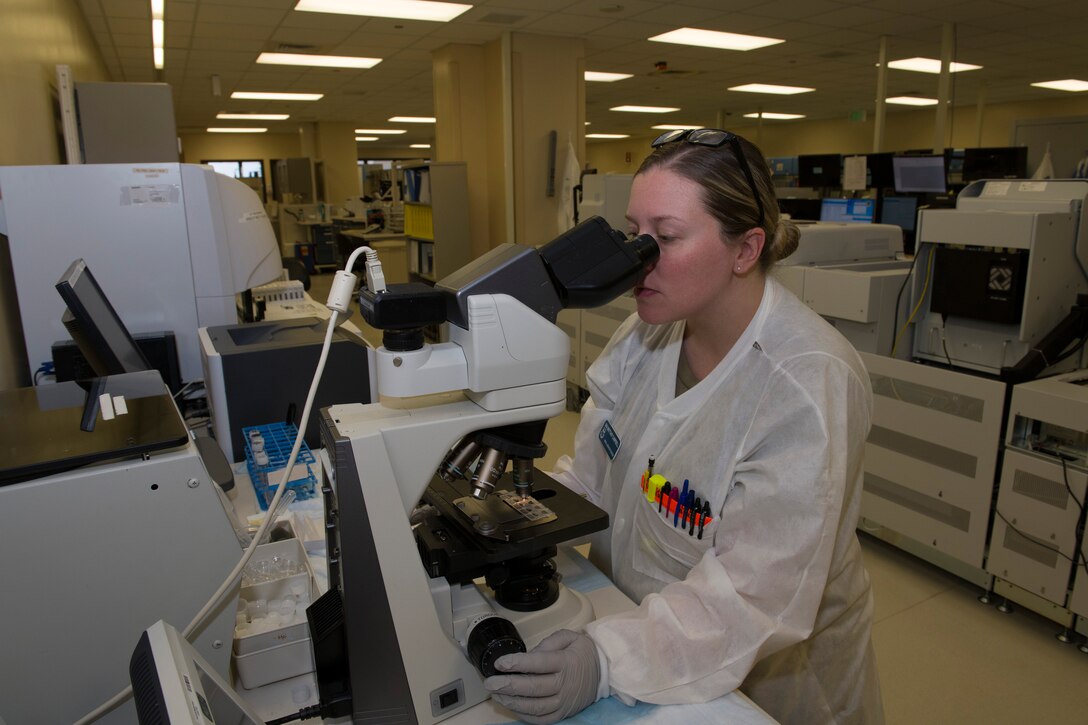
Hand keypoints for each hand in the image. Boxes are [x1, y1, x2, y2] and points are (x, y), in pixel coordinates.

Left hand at [484, 629, 600, 723]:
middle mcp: (565, 684)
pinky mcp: (564, 713)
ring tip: (496, 695)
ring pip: (535, 706)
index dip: (517, 664)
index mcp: (565, 662)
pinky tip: (512, 707)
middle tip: (490, 683)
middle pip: (534, 688)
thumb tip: (528, 655)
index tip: (500, 663)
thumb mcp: (570, 637)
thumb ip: (548, 642)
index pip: (539, 663)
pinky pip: (542, 719)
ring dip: (513, 702)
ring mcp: (564, 701)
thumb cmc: (583, 653)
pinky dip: (525, 715)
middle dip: (508, 686)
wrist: (605, 672)